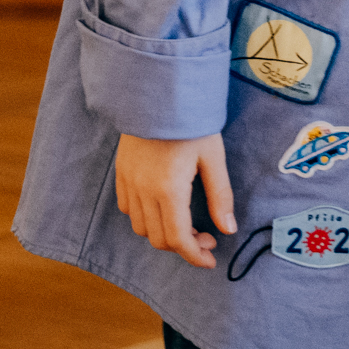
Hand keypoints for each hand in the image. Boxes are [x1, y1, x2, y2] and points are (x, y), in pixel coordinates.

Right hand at [114, 132, 231, 267]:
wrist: (158, 90)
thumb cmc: (190, 121)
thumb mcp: (213, 156)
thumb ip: (220, 196)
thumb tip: (228, 229)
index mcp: (168, 189)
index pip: (178, 239)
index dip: (195, 256)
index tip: (211, 258)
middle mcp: (143, 191)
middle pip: (158, 239)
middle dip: (183, 246)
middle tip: (207, 238)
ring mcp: (128, 182)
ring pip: (140, 227)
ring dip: (163, 233)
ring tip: (187, 223)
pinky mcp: (120, 173)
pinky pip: (127, 208)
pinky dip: (145, 217)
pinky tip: (164, 207)